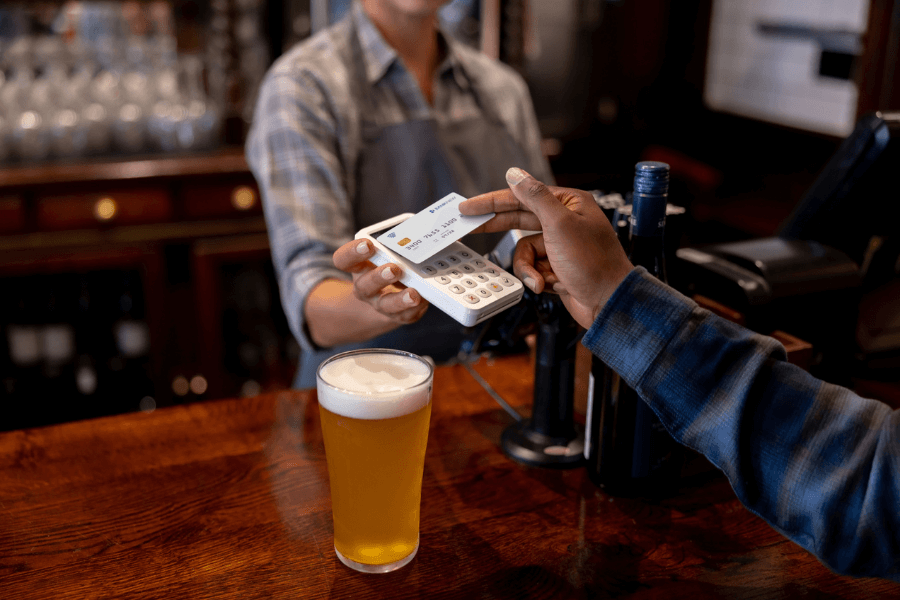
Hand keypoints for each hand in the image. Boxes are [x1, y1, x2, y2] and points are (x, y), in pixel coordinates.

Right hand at [332, 239, 428, 325]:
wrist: (390, 298)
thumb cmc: (391, 265)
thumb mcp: (389, 252)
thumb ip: (399, 241)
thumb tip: (424, 226)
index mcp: (359, 266)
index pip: (343, 260)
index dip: (352, 252)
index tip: (367, 243)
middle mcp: (365, 286)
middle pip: (364, 285)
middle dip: (379, 276)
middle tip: (394, 268)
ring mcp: (380, 303)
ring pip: (385, 304)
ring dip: (399, 299)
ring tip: (413, 293)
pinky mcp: (398, 315)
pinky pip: (405, 315)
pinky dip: (416, 308)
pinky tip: (424, 299)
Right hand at [460, 168, 633, 328]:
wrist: (609, 302)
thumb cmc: (593, 262)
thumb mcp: (560, 224)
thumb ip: (534, 197)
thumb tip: (515, 174)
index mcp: (568, 204)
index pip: (522, 196)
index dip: (492, 201)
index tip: (468, 206)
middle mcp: (564, 221)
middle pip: (519, 220)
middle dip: (498, 228)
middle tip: (469, 226)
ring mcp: (559, 246)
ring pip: (524, 250)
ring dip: (528, 267)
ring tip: (540, 279)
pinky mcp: (556, 267)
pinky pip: (532, 268)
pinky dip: (537, 278)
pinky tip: (550, 285)